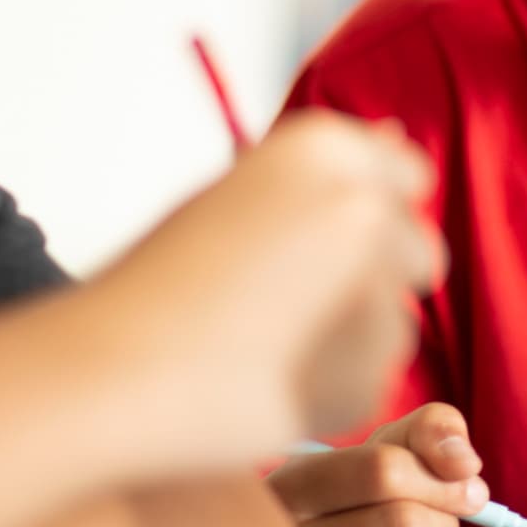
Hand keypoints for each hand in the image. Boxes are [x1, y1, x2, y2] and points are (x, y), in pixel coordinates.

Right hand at [93, 111, 443, 459]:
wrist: (108, 368)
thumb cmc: (160, 279)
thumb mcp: (239, 197)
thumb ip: (324, 174)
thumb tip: (399, 134)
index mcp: (325, 148)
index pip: (409, 175)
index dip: (369, 217)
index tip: (321, 245)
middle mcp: (361, 205)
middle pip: (418, 250)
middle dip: (372, 281)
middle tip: (288, 306)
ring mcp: (371, 287)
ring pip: (399, 323)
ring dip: (350, 342)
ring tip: (260, 349)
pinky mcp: (370, 369)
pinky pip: (374, 382)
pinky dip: (333, 392)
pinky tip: (264, 387)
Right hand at [268, 403, 489, 526]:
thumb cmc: (352, 501)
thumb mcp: (376, 448)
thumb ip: (428, 430)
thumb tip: (466, 464)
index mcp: (289, 489)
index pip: (382, 470)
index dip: (440, 474)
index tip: (462, 484)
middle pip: (408, 526)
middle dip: (445, 520)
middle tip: (433, 525)